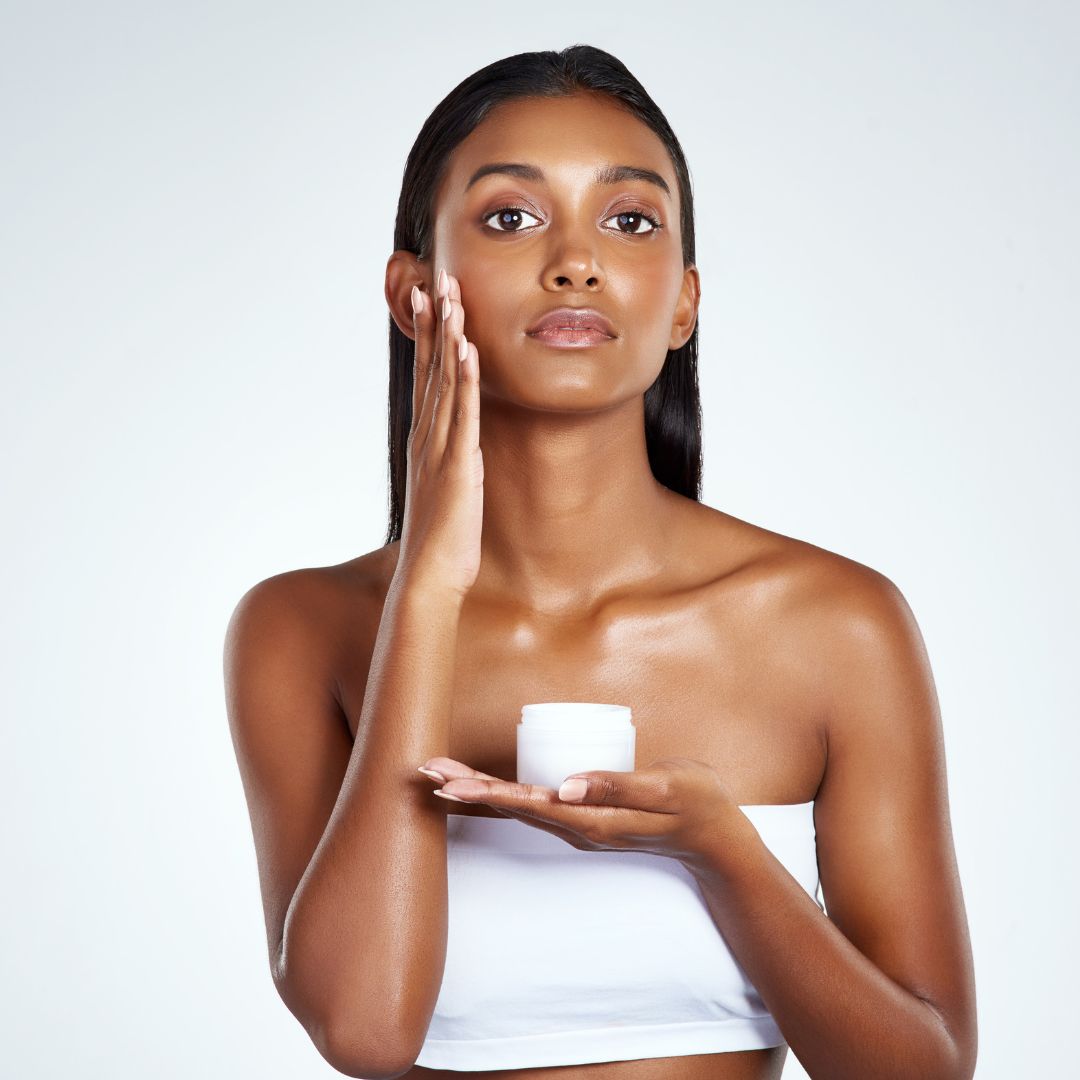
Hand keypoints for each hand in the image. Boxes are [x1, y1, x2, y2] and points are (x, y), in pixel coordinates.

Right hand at [396, 268, 482, 598]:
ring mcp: (440, 449)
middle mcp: (427, 438)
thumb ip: (451, 465)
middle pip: (429, 368)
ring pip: (443, 382)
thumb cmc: (440, 542)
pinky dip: (463, 379)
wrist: (428, 579)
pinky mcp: (458, 466)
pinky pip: (462, 415)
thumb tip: (462, 452)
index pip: (426, 378)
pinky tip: (467, 348)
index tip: (429, 298)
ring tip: (449, 294)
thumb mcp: (446, 493)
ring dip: (447, 335)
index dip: (428, 336)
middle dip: (434, 321)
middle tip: (434, 276)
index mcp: (425, 442)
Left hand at [416, 755, 746, 864]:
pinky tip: (483, 789)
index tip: (447, 780)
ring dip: (477, 793)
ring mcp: (579, 825)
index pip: (526, 804)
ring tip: (438, 778)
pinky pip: (535, 806)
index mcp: (591, 820)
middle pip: (511, 807)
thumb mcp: (664, 789)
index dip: (484, 791)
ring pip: (518, 808)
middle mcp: (577, 827)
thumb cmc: (695, 805)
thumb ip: (617, 786)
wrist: (716, 838)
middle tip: (424, 770)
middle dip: (466, 789)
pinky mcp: (585, 817)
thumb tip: (565, 786)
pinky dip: (503, 796)